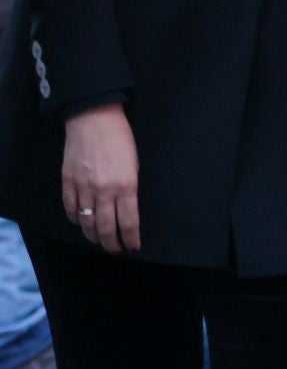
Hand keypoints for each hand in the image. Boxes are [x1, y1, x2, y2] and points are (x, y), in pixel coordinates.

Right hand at [62, 104, 140, 253]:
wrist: (93, 118)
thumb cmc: (120, 139)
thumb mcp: (135, 165)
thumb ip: (130, 189)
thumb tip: (128, 209)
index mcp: (126, 186)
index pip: (128, 222)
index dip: (131, 238)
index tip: (133, 246)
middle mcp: (103, 191)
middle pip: (106, 228)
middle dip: (111, 243)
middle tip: (115, 250)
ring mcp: (83, 187)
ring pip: (86, 221)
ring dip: (93, 235)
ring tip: (100, 241)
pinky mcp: (68, 181)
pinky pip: (70, 207)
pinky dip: (75, 219)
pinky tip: (81, 222)